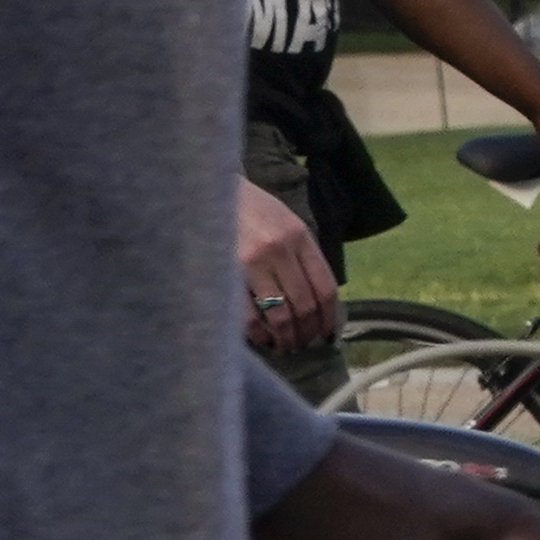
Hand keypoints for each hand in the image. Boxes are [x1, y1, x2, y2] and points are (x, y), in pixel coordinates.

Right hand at [234, 179, 336, 355]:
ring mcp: (251, 263)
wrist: (209, 192)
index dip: (330, 316)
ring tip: (286, 346)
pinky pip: (247, 316)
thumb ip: (302, 255)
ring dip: (287, 337)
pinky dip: (259, 334)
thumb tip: (318, 299)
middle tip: (305, 344)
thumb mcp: (285, 222)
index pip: (325, 286)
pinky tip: (262, 339)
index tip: (327, 333)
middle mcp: (279, 250)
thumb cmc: (250, 210)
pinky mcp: (225, 275)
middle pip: (305, 304)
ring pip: (280, 314)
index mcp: (299, 236)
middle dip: (308, 332)